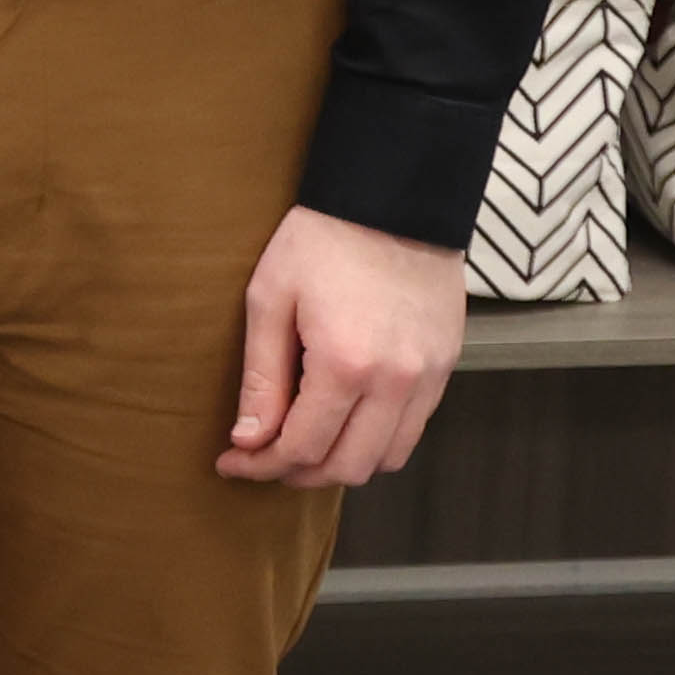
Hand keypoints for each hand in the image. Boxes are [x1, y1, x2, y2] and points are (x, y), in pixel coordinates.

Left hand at [221, 204, 462, 485]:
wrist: (391, 201)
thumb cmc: (320, 241)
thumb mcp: (269, 299)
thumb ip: (262, 376)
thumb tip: (249, 439)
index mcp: (345, 365)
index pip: (303, 447)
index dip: (262, 465)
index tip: (230, 462)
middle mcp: (395, 383)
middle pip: (349, 466)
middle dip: (298, 473)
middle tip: (262, 459)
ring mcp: (427, 379)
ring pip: (387, 458)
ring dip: (341, 463)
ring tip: (301, 445)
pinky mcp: (444, 369)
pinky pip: (413, 430)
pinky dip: (377, 442)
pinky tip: (343, 422)